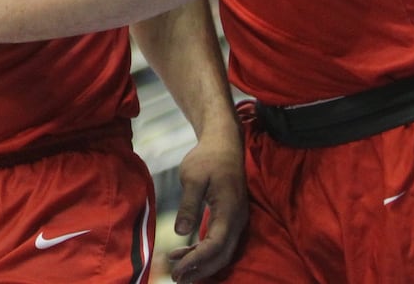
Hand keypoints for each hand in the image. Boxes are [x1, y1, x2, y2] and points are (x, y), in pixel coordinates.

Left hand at [166, 128, 247, 282]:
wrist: (224, 142)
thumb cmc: (207, 157)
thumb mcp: (192, 177)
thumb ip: (188, 205)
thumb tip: (180, 232)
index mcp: (229, 209)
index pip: (215, 245)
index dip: (196, 261)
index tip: (177, 270)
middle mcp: (237, 219)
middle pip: (222, 255)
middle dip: (200, 270)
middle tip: (176, 278)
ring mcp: (236, 219)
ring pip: (222, 251)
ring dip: (201, 263)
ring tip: (176, 268)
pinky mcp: (231, 218)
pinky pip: (220, 242)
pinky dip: (203, 251)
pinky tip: (182, 252)